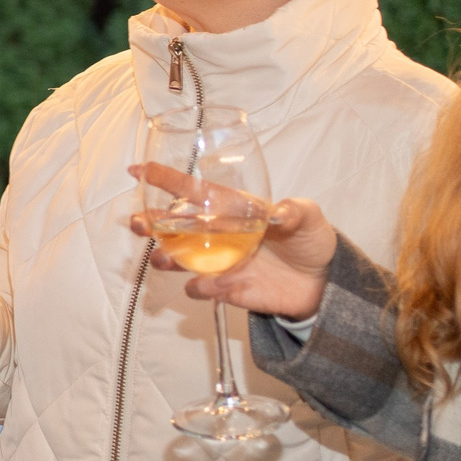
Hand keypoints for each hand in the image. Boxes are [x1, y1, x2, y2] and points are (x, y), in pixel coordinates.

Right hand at [127, 165, 335, 319]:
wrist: (323, 284)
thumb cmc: (311, 241)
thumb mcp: (310, 218)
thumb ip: (296, 212)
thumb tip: (280, 212)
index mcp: (232, 209)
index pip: (194, 191)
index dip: (166, 179)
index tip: (138, 170)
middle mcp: (218, 234)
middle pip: (173, 226)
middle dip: (150, 223)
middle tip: (138, 223)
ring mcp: (219, 262)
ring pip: (178, 258)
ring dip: (166, 257)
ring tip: (162, 258)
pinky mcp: (226, 289)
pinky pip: (203, 288)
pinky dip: (203, 286)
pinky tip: (215, 284)